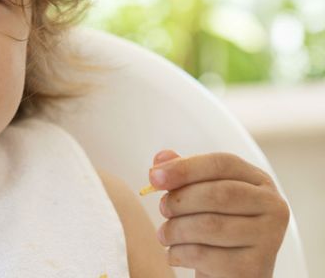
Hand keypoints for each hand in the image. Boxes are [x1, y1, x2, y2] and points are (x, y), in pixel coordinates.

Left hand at [150, 150, 289, 277]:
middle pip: (218, 193)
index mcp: (259, 181)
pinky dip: (179, 253)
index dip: (185, 168)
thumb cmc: (214, 226)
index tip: (153, 177)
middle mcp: (273, 206)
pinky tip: (174, 254)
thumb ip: (183, 173)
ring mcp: (268, 238)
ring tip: (164, 234)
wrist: (230, 271)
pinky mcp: (254, 268)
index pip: (222, 164)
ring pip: (209, 226)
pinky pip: (205, 255)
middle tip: (162, 209)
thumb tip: (161, 158)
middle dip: (179, 200)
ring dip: (175, 229)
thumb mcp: (200, 195)